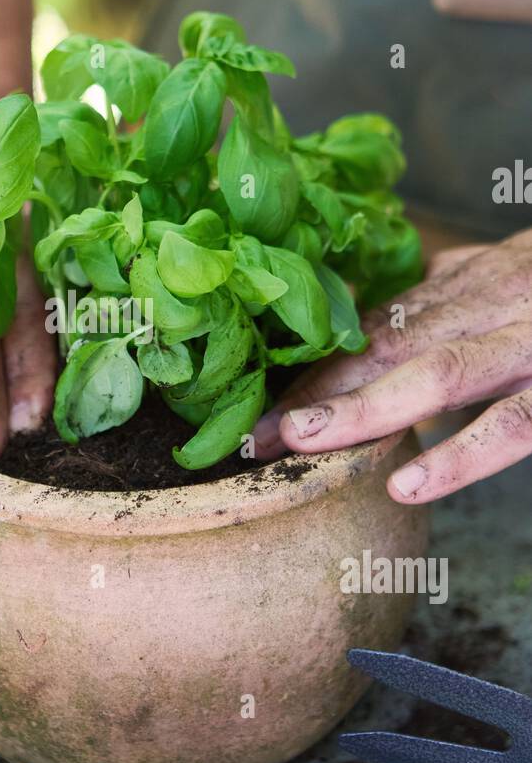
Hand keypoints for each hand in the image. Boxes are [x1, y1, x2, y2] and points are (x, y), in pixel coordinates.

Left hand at [253, 228, 531, 502]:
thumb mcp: (498, 276)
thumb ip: (439, 297)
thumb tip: (362, 317)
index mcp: (469, 285)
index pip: (376, 326)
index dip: (314, 365)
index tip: (259, 404)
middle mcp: (491, 305)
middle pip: (391, 344)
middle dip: (318, 389)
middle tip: (258, 435)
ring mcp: (527, 344)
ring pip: (441, 375)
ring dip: (365, 410)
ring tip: (304, 442)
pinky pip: (510, 425)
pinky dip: (458, 457)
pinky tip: (407, 486)